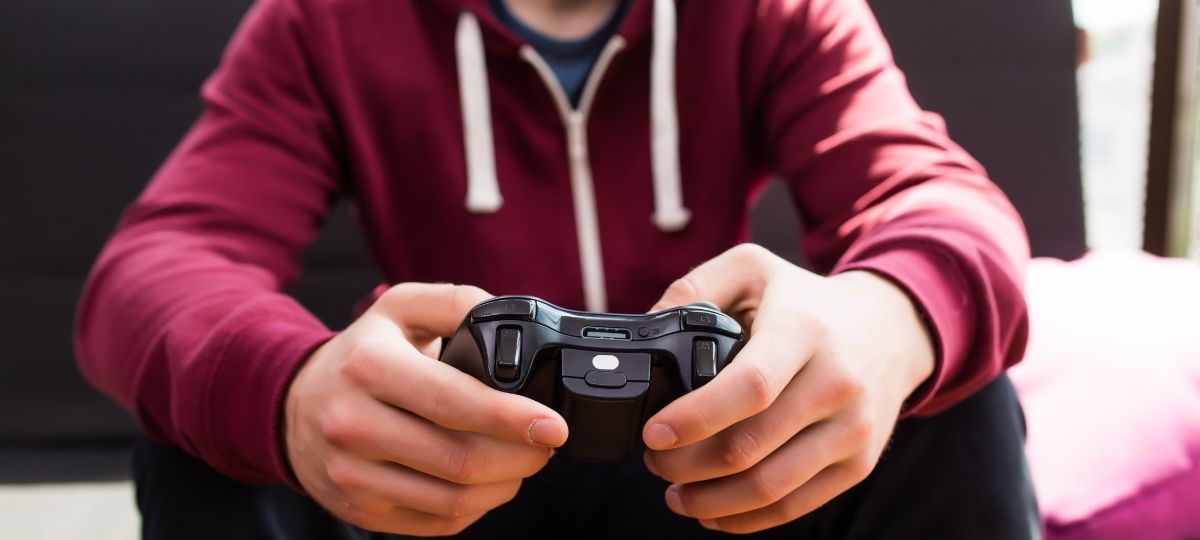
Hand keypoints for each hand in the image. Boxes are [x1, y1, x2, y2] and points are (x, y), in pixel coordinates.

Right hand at [284, 283, 568, 535]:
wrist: (293, 406)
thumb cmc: (362, 355)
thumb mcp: (401, 308)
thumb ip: (457, 302)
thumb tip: (508, 319)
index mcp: (369, 367)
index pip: (453, 402)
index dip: (512, 419)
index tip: (554, 426)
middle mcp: (353, 424)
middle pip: (460, 460)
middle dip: (522, 456)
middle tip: (546, 442)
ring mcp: (353, 475)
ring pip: (453, 499)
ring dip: (505, 485)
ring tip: (523, 461)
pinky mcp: (360, 510)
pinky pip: (437, 522)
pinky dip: (477, 506)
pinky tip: (490, 482)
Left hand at [642, 244, 934, 532]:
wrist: (892, 329)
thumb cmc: (808, 302)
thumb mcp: (753, 268)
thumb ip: (696, 287)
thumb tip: (650, 324)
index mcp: (803, 331)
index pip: (750, 386)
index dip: (696, 418)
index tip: (654, 433)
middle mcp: (835, 382)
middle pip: (751, 446)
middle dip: (686, 464)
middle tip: (654, 461)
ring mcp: (851, 429)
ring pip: (771, 486)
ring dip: (710, 500)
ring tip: (674, 492)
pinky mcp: (859, 463)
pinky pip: (797, 506)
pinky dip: (747, 518)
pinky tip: (713, 511)